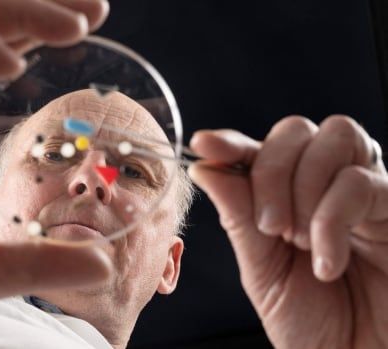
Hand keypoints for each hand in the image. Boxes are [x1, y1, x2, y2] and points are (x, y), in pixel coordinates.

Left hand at [188, 115, 387, 347]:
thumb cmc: (310, 320)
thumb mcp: (261, 268)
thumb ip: (239, 217)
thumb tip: (205, 168)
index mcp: (285, 195)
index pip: (257, 149)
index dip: (230, 142)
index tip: (204, 145)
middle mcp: (324, 183)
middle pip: (295, 130)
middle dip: (271, 171)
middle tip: (269, 227)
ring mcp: (362, 190)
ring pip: (334, 138)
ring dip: (304, 189)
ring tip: (298, 241)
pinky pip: (362, 182)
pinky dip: (332, 220)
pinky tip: (327, 262)